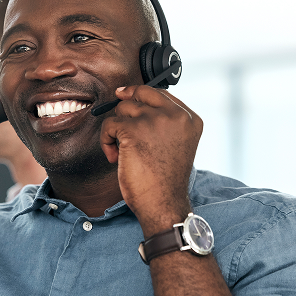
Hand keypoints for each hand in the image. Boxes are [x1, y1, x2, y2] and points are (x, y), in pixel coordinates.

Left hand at [100, 85, 202, 234]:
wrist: (163, 202)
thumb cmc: (165, 181)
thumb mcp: (176, 145)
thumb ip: (166, 124)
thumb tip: (136, 106)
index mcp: (190, 119)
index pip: (160, 94)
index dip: (140, 95)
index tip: (126, 96)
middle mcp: (175, 115)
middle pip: (141, 93)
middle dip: (125, 106)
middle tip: (118, 124)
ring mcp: (154, 120)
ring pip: (122, 109)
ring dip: (116, 130)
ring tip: (120, 151)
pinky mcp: (133, 129)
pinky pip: (108, 124)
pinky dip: (105, 141)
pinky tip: (114, 157)